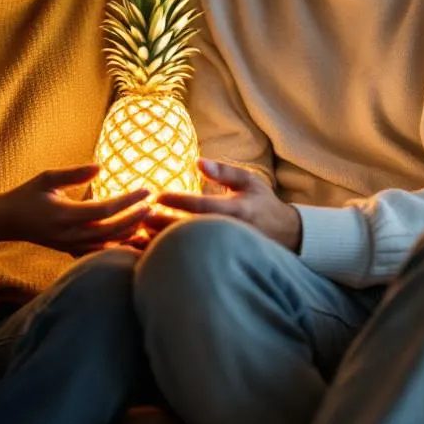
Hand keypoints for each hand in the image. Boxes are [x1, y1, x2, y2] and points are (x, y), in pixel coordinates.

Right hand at [0, 164, 151, 255]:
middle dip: (136, 217)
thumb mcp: (47, 178)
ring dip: (132, 232)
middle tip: (154, 204)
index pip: (104, 210)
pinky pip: (102, 251)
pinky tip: (136, 236)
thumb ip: (73, 173)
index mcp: (64, 215)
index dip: (128, 201)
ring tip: (151, 218)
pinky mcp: (73, 251)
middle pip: (112, 230)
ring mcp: (72, 247)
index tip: (146, 189)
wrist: (9, 222)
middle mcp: (70, 235)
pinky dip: (121, 244)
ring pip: (110, 244)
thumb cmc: (28, 195)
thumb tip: (100, 166)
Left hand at [152, 159, 301, 251]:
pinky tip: (150, 252)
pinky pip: (193, 260)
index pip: (201, 206)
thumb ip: (224, 171)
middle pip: (190, 230)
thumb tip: (197, 161)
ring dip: (162, 242)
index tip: (157, 195)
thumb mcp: (250, 181)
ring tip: (137, 235)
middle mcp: (230, 233)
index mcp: (237, 210)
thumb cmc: (263, 204)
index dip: (177, 201)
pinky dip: (171, 257)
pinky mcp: (223, 262)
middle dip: (163, 223)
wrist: (286, 236)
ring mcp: (226, 250)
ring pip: (190, 248)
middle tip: (140, 215)